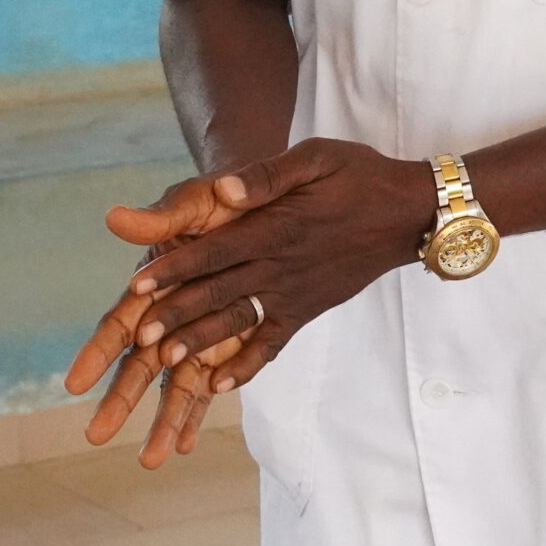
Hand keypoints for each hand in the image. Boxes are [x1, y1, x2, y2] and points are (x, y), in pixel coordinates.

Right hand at [63, 172, 256, 466]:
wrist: (264, 208)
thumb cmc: (218, 203)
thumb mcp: (193, 204)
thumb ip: (159, 218)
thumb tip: (114, 216)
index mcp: (152, 286)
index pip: (118, 324)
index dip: (97, 353)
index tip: (74, 383)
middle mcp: (169, 318)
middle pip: (139, 366)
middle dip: (118, 401)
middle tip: (95, 437)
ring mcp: (198, 335)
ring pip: (175, 386)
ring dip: (163, 422)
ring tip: (151, 461)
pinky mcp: (227, 344)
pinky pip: (211, 386)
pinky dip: (199, 414)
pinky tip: (188, 447)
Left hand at [121, 138, 436, 398]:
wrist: (407, 213)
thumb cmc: (358, 176)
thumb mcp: (316, 158)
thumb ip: (267, 175)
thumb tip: (224, 189)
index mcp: (277, 226)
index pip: (216, 251)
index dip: (176, 268)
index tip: (139, 284)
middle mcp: (281, 265)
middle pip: (219, 292)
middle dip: (176, 313)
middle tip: (138, 336)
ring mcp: (295, 293)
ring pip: (239, 321)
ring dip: (201, 341)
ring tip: (165, 361)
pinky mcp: (308, 309)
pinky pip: (274, 342)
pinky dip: (248, 366)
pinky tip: (221, 387)